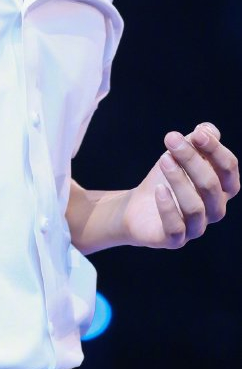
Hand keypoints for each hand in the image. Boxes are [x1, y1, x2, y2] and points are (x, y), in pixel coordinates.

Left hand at [121, 123, 239, 248]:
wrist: (139, 207)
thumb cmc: (167, 178)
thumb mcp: (181, 155)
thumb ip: (198, 142)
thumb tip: (207, 129)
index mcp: (221, 188)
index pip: (229, 169)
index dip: (216, 150)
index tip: (197, 133)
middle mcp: (214, 209)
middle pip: (211, 185)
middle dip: (192, 159)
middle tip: (170, 139)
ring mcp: (195, 227)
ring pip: (195, 207)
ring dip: (179, 180)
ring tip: (163, 158)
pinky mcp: (174, 239)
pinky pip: (176, 228)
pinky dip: (168, 208)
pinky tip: (159, 189)